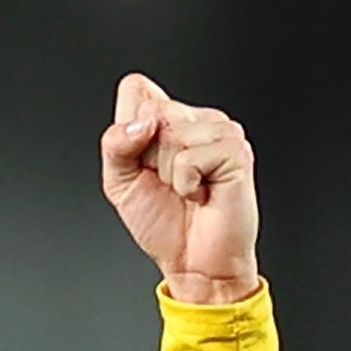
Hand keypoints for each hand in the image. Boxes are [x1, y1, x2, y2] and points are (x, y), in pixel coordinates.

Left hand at [99, 74, 259, 305]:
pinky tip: (202, 194)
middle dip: (147, 157)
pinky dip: (186, 184)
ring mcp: (220, 130)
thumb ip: (115, 145)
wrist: (194, 262)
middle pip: (151, 110)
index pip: (136, 88)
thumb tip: (140, 122)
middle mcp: (197, 118)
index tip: (142, 163)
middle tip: (168, 183)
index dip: (127, 128)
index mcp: (169, 119)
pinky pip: (189, 157)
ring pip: (170, 133)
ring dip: (168, 174)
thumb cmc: (164, 224)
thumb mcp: (119, 182)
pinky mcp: (235, 150)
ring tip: (187, 190)